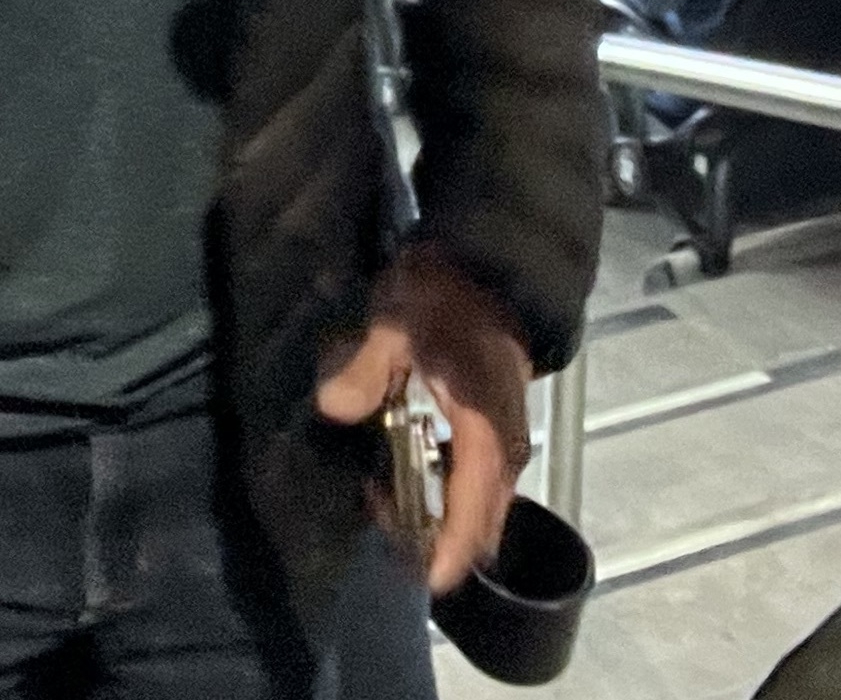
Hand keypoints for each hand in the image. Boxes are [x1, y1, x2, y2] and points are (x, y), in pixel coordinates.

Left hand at [316, 245, 534, 595]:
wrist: (485, 259)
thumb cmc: (442, 292)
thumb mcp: (394, 323)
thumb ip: (366, 368)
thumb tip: (334, 409)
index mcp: (487, 426)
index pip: (476, 507)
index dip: (453, 548)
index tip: (428, 581)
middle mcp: (505, 441)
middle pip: (483, 516)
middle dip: (440, 539)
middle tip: (387, 535)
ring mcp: (505, 433)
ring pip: (481, 498)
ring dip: (440, 513)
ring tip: (384, 501)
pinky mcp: (496, 423)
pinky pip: (477, 477)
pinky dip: (446, 489)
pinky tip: (404, 472)